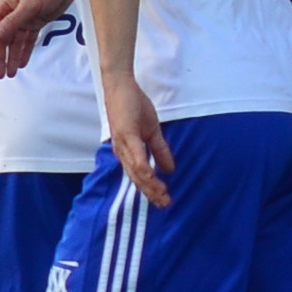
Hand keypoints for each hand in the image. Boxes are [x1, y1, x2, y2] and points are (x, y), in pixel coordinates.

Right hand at [0, 0, 74, 76]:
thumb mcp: (29, 5)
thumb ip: (12, 21)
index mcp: (5, 6)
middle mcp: (12, 14)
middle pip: (2, 40)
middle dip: (0, 57)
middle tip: (1, 74)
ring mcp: (24, 19)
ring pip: (15, 42)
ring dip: (12, 57)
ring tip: (11, 73)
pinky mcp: (36, 22)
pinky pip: (28, 40)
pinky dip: (25, 51)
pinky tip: (22, 63)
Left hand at [101, 75, 174, 207]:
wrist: (122, 86)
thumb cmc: (134, 106)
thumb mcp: (151, 131)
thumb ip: (159, 150)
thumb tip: (170, 169)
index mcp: (127, 152)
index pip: (139, 177)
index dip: (151, 190)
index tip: (164, 201)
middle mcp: (122, 152)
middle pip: (136, 179)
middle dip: (151, 193)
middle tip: (165, 205)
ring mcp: (122, 144)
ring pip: (136, 171)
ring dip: (150, 185)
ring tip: (163, 196)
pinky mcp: (125, 134)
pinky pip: (135, 155)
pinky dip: (143, 169)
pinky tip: (152, 177)